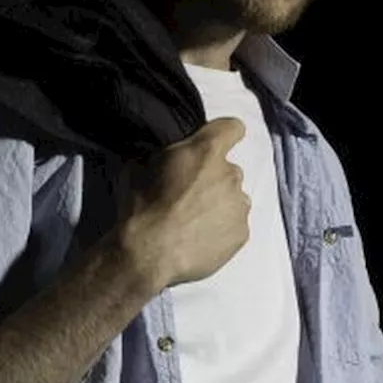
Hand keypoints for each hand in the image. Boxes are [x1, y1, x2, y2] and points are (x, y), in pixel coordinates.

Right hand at [116, 117, 250, 289]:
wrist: (151, 254)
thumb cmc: (142, 208)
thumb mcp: (141, 168)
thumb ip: (165, 158)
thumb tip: (164, 160)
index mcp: (206, 151)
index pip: (231, 128)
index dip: (224, 135)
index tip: (216, 144)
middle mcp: (230, 174)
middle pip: (229, 170)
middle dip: (213, 179)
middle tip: (190, 196)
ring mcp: (239, 205)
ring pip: (234, 199)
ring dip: (220, 205)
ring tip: (195, 222)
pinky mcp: (242, 233)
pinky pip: (235, 225)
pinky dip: (222, 230)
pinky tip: (200, 238)